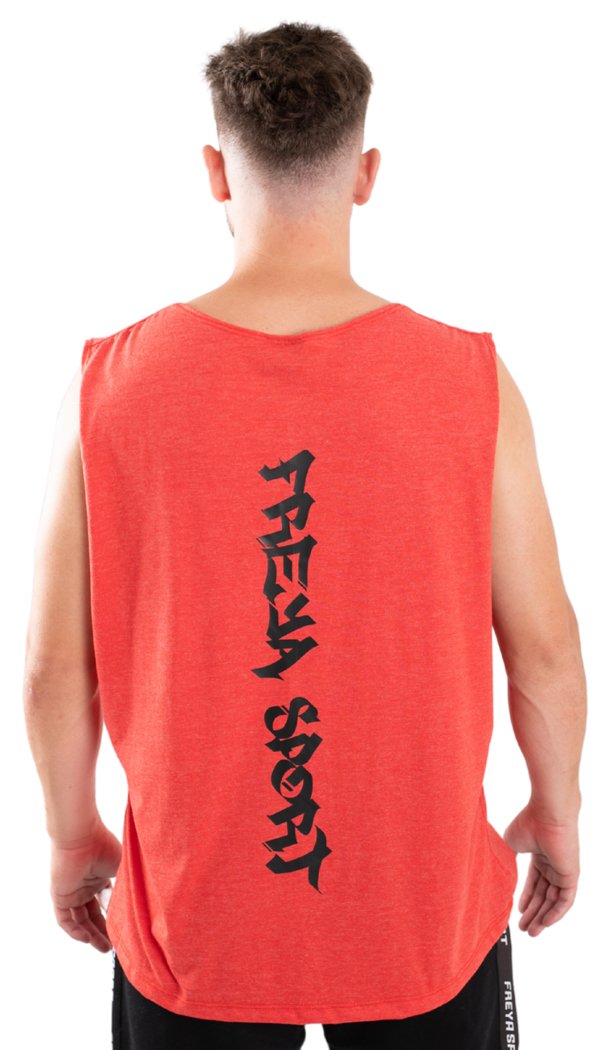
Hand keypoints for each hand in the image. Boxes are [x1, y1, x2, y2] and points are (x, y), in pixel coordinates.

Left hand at [50, 817, 121, 952]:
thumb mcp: (124, 869)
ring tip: (104, 948)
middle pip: (92, 915)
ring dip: (90, 935)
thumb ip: (131, 887)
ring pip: (79, 920)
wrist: (81, 835)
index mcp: (99, 877)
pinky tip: (87, 939)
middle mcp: (85, 886)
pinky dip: (75, 931)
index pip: (105, 903)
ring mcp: (72, 891)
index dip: (114, 917)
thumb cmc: (104, 845)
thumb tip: (148, 903)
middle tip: (113, 947)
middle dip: (103, 932)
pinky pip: (65, 919)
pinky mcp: (60, 895)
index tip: (125, 929)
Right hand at [503, 800, 579, 936]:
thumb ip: (507, 861)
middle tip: (524, 928)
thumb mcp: (510, 844)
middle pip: (544, 895)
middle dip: (533, 913)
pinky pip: (565, 900)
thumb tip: (497, 875)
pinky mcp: (571, 875)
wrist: (547, 814)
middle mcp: (553, 865)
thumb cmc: (529, 823)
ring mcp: (562, 870)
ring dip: (543, 917)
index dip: (526, 899)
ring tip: (531, 931)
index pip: (535, 883)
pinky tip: (545, 923)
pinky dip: (556, 913)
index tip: (518, 911)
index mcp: (540, 856)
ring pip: (553, 900)